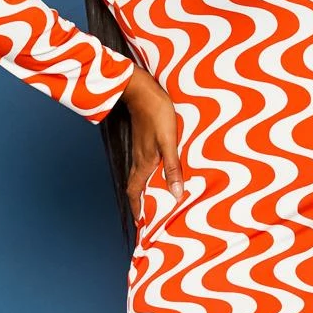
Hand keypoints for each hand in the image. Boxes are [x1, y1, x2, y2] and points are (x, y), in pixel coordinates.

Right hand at [121, 67, 185, 222]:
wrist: (142, 90)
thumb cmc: (156, 113)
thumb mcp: (169, 142)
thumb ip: (172, 168)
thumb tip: (176, 194)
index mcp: (144, 162)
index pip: (136, 192)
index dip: (137, 209)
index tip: (141, 222)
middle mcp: (139, 159)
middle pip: (136, 187)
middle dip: (140, 203)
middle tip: (147, 216)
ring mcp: (140, 149)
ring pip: (139, 176)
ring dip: (144, 189)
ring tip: (153, 199)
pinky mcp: (143, 141)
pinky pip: (143, 164)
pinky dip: (148, 175)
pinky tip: (156, 173)